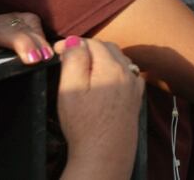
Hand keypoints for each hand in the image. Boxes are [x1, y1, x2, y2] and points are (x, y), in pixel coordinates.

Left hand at [0, 12, 51, 64]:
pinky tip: (48, 49)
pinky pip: (32, 22)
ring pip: (19, 26)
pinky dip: (41, 35)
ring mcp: (4, 19)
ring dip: (35, 41)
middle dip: (18, 42)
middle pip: (0, 28)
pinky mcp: (22, 18)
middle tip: (31, 58)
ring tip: (45, 56)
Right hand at [57, 37, 143, 178]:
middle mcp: (127, 72)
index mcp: (111, 66)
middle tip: (68, 55)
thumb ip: (74, 60)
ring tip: (84, 64)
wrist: (104, 153)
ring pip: (119, 59)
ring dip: (103, 57)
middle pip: (108, 48)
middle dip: (88, 48)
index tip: (56, 50)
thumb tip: (74, 41)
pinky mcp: (136, 97)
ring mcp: (134, 85)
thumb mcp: (71, 89)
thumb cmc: (84, 123)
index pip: (92, 43)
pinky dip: (115, 69)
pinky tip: (106, 77)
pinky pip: (127, 73)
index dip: (72, 43)